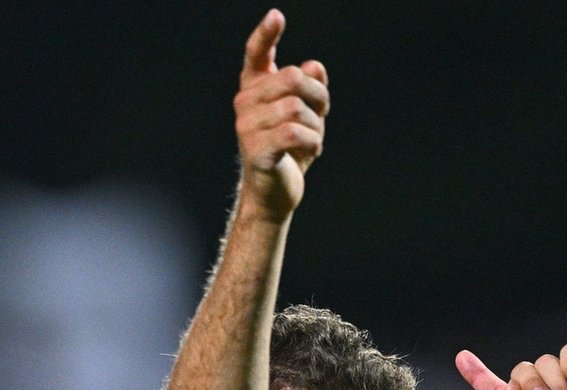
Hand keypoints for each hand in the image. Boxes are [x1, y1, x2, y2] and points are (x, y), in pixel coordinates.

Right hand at [235, 9, 329, 215]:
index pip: (256, 55)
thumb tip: (313, 67)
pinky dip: (312, 142)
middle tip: (321, 117)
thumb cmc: (289, 152)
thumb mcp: (307, 114)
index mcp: (254, 91)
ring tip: (312, 140)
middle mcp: (245, 104)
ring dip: (316, 125)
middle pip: (293, 78)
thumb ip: (310, 88)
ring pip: (296, 107)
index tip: (276, 16)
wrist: (274, 194)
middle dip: (318, 97)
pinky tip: (311, 150)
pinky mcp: (257, 150)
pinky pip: (294, 133)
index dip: (266, 34)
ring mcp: (247, 127)